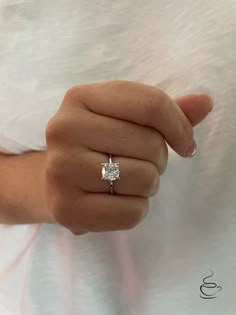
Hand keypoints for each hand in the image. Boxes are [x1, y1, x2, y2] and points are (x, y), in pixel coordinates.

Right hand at [45, 80, 212, 233]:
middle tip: (141, 162)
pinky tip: (118, 200)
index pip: (150, 105)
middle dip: (159, 158)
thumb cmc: (95, 144)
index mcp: (80, 97)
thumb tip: (205, 102)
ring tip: (127, 180)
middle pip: (150, 144)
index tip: (186, 144)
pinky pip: (132, 212)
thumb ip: (164, 111)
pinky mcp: (66, 208)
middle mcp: (64, 129)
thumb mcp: (123, 118)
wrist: (54, 177)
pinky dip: (137, 209)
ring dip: (148, 184)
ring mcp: (61, 169)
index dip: (180, 127)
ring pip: (144, 178)